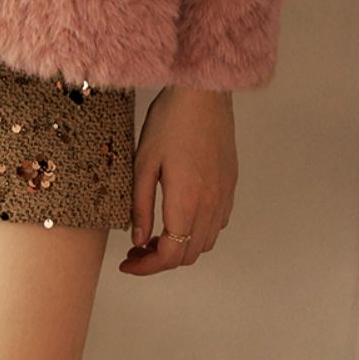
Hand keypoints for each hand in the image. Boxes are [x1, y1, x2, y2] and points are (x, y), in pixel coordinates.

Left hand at [118, 86, 237, 274]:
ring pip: (205, 243)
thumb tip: (138, 239)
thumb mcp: (143, 163)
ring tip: (155, 235)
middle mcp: (211, 205)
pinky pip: (217, 224)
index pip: (170, 254)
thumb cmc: (170, 121)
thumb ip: (140, 206)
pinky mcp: (230, 185)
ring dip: (180, 248)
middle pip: (189, 255)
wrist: (203, 93)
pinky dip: (198, 232)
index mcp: (186, 202)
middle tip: (136, 249)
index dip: (146, 266)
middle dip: (160, 260)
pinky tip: (179, 217)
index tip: (128, 261)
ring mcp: (224, 196)